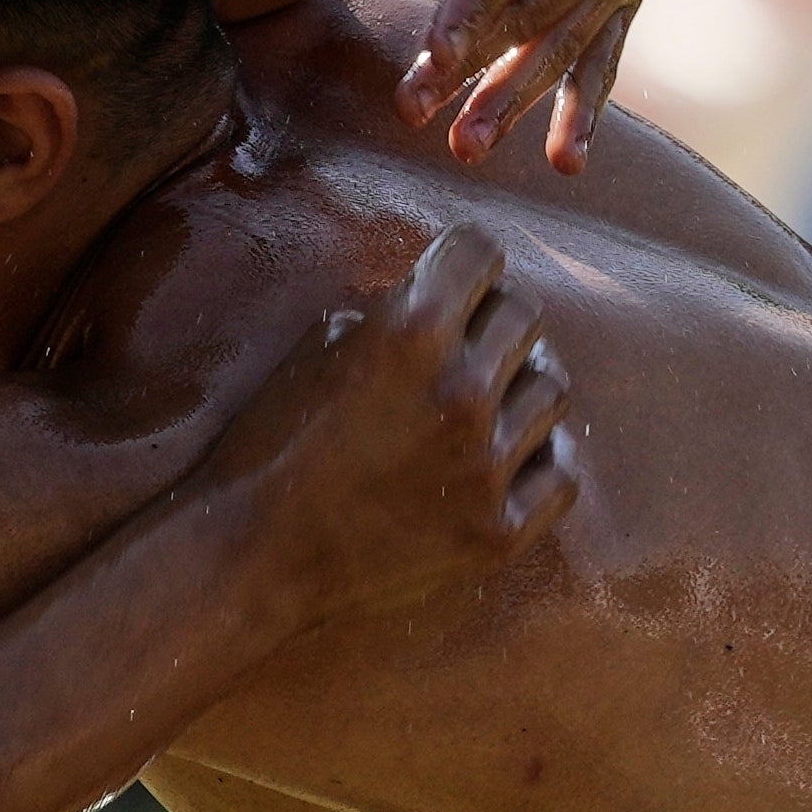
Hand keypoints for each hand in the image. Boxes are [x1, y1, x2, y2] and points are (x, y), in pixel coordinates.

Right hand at [207, 223, 578, 626]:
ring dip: (517, 384)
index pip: (479, 250)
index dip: (463, 255)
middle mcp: (464, 390)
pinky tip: (504, 458)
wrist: (252, 561)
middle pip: (524, 314)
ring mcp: (490, 466)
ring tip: (482, 401)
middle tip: (465, 336)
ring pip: (551, 389)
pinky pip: (558, 473)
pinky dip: (535, 457)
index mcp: (410, 332)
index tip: (460, 268)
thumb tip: (426, 304)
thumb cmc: (267, 450)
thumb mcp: (309, 355)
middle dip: (490, 316)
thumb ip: (379, 319)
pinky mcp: (502, 530)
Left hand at [304, 0, 654, 172]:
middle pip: (538, 6)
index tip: (433, 54)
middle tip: (412, 112)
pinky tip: (565, 162)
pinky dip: (584, 107)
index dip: (476, 3)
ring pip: (564, 42)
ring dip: (514, 98)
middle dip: (478, 64)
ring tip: (464, 150)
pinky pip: (603, 54)